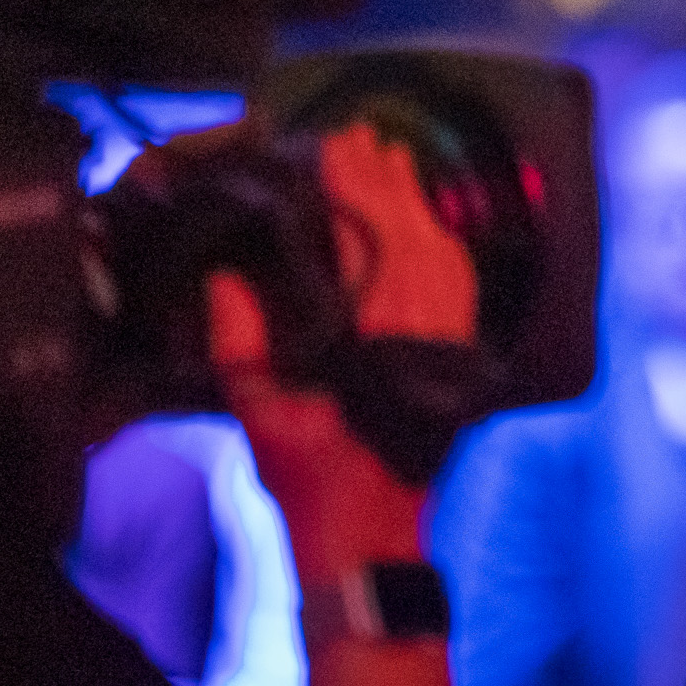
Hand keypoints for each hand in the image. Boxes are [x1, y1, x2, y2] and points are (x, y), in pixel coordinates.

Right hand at [206, 123, 479, 580]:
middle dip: (388, 186)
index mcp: (375, 342)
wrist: (370, 547)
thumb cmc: (312, 486)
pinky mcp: (459, 365)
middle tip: (366, 138)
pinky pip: (459, 291)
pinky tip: (431, 229)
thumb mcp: (261, 419)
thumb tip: (225, 281)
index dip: (356, 193)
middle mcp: (422, 337)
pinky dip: (444, 249)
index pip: (371, 244)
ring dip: (419, 208)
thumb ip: (242, 347)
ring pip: (442, 258)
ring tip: (397, 164)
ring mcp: (447, 349)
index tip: (338, 149)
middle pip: (411, 240)